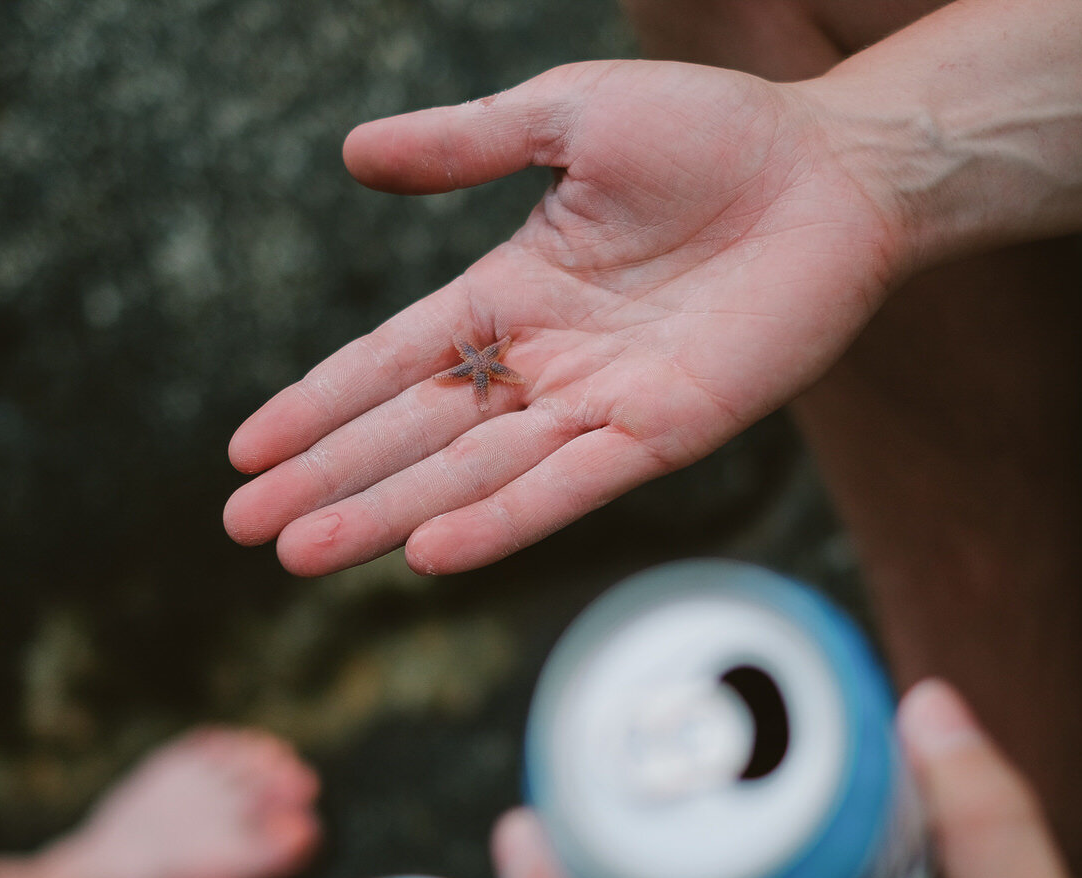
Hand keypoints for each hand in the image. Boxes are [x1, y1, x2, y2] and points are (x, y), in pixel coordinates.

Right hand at [223, 60, 902, 575]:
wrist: (836, 168)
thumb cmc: (713, 131)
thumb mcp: (567, 120)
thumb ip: (464, 145)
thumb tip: (350, 153)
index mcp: (513, 292)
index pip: (392, 362)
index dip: (319, 405)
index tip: (245, 453)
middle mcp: (546, 361)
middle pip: (416, 433)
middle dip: (331, 480)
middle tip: (245, 529)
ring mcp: (603, 403)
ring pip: (476, 472)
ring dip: (389, 514)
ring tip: (305, 553)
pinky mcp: (667, 430)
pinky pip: (572, 486)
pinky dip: (502, 519)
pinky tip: (429, 551)